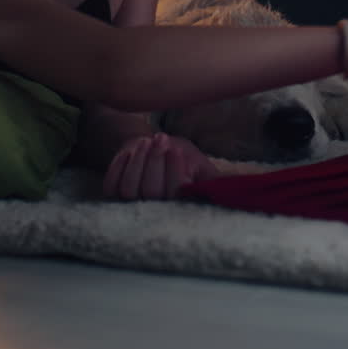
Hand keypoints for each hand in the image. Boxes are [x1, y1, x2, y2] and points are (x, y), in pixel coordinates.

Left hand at [102, 132, 218, 200]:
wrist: (155, 150)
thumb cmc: (183, 159)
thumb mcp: (203, 168)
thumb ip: (215, 180)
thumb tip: (236, 188)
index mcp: (179, 205)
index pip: (175, 192)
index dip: (174, 171)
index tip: (177, 150)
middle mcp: (154, 210)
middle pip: (150, 191)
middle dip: (155, 162)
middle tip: (162, 138)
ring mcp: (131, 204)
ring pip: (129, 189)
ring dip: (138, 162)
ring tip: (147, 141)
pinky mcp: (114, 193)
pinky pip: (112, 184)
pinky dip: (119, 166)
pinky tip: (130, 150)